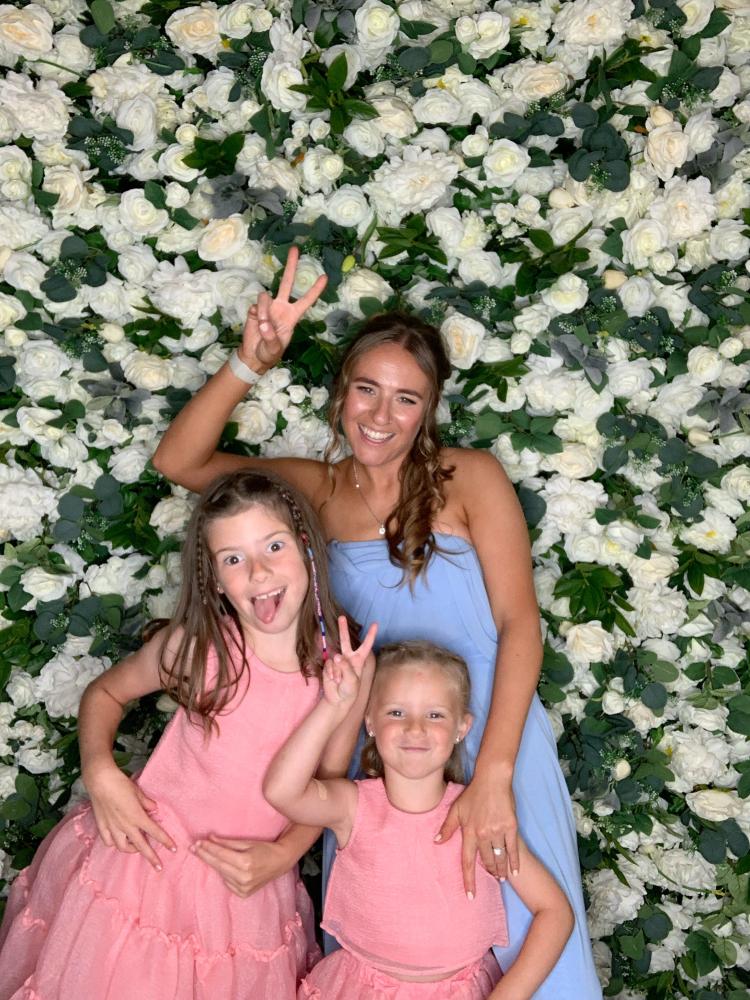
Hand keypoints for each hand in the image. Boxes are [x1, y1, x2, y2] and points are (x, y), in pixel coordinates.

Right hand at [85, 764, 175, 869]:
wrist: (100, 781)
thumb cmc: (121, 784)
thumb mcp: (138, 792)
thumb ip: (147, 803)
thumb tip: (154, 809)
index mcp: (137, 817)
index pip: (155, 832)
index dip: (165, 841)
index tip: (173, 849)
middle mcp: (126, 825)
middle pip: (141, 846)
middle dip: (151, 857)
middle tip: (158, 867)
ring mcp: (112, 827)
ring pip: (122, 847)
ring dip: (131, 849)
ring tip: (136, 848)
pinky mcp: (102, 826)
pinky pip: (108, 841)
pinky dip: (114, 843)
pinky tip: (118, 840)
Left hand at [192, 835, 292, 897]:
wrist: (281, 862)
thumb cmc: (265, 849)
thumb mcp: (247, 842)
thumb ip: (227, 843)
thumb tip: (209, 838)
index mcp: (246, 862)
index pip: (221, 854)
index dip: (207, 848)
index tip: (197, 842)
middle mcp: (244, 877)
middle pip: (218, 865)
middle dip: (204, 855)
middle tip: (193, 848)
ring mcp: (244, 888)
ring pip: (221, 874)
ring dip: (214, 864)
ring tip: (207, 854)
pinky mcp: (243, 894)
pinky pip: (227, 882)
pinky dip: (224, 873)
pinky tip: (225, 867)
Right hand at [240, 246, 327, 370]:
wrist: (253, 356)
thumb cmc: (269, 352)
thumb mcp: (274, 349)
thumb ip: (271, 337)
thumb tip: (264, 323)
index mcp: (292, 316)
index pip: (306, 300)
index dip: (315, 290)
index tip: (325, 277)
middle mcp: (281, 307)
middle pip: (287, 282)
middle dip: (291, 266)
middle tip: (295, 248)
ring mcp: (268, 307)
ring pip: (266, 296)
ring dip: (265, 312)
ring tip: (264, 327)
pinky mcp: (255, 309)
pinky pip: (257, 305)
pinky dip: (258, 315)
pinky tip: (256, 325)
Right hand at [322, 617, 377, 708]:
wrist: (338, 699)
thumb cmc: (350, 690)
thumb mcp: (353, 680)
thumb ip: (345, 667)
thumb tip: (336, 656)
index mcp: (358, 660)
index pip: (366, 645)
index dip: (370, 635)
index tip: (375, 624)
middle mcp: (348, 658)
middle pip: (345, 640)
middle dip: (343, 629)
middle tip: (341, 617)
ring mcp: (337, 661)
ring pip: (334, 656)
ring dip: (336, 669)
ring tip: (339, 680)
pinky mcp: (328, 665)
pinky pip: (328, 664)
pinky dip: (330, 672)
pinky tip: (333, 680)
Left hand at [435, 774, 518, 893]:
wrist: (492, 779)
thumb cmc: (473, 793)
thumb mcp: (456, 809)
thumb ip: (447, 827)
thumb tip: (436, 842)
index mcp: (468, 831)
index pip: (467, 861)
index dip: (469, 880)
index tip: (470, 896)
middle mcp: (482, 834)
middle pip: (486, 861)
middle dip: (489, 874)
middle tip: (492, 881)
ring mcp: (498, 831)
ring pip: (499, 857)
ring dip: (500, 870)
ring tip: (501, 879)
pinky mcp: (511, 826)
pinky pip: (513, 849)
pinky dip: (514, 862)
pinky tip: (515, 872)